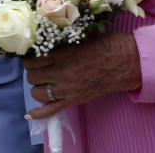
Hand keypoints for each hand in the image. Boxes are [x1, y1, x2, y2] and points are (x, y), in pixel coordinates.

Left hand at [24, 32, 140, 119]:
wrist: (125, 61)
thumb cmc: (104, 45)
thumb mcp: (78, 39)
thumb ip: (60, 45)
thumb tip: (44, 44)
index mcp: (61, 55)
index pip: (32, 60)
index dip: (30, 58)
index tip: (33, 56)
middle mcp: (61, 73)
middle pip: (32, 77)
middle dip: (33, 72)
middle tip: (40, 68)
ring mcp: (67, 89)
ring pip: (38, 93)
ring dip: (37, 87)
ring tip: (44, 82)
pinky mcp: (75, 100)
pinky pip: (52, 110)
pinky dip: (39, 113)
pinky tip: (29, 115)